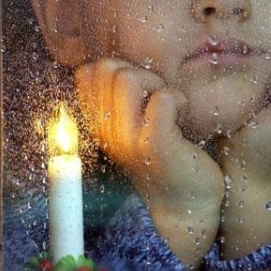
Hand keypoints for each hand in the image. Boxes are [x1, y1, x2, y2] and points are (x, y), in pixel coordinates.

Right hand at [75, 58, 223, 268]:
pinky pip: (162, 98)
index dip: (115, 70)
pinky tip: (181, 115)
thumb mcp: (130, 126)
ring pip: (129, 77)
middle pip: (107, 68)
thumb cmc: (161, 157)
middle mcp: (104, 130)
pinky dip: (178, 99)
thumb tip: (114, 65)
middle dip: (139, 73)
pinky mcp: (154, 144)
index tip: (135, 93)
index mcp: (96, 123)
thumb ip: (118, 99)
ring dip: (156, 83)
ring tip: (168, 105)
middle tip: (155, 97)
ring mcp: (126, 138)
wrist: (184, 205)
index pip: (86, 72)